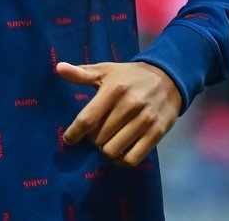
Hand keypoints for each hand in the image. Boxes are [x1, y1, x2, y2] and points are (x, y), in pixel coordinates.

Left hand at [56, 61, 180, 166]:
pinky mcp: (156, 133)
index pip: (87, 119)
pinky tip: (118, 152)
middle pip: (99, 138)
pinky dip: (120, 160)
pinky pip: (132, 159)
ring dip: (105, 149)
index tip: (69, 139)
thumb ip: (82, 73)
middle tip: (96, 133)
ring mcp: (144, 120)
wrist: (169, 78)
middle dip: (92, 139)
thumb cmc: (131, 76)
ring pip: (113, 150)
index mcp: (114, 90)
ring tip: (107, 141)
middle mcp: (129, 105)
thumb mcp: (106, 71)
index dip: (74, 133)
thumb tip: (59, 68)